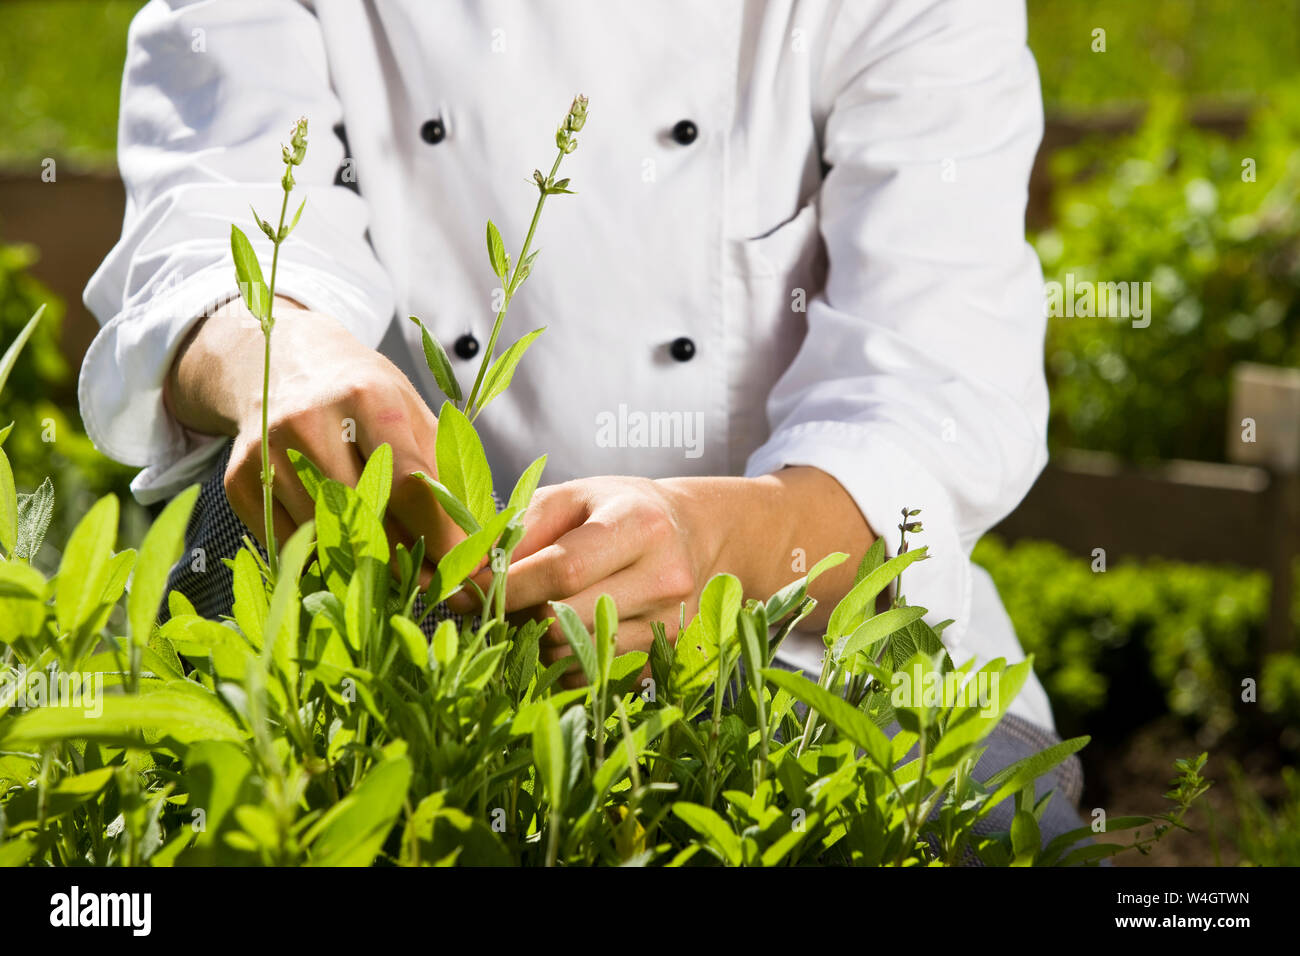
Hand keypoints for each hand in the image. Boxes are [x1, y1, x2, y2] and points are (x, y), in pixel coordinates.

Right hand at [165, 296, 462, 570]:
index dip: (439, 534)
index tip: (462, 568)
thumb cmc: (362, 394)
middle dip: (404, 559)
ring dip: (364, 565)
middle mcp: (312, 420)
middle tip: (430, 581)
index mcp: (368, 396)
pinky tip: (342, 549)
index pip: (410, 484)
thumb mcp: (411, 410)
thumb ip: (441, 470)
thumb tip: (470, 543)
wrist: (285, 362)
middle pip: (367, 517)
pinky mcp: (239, 478)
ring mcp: (269, 450)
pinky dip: (321, 556)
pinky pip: (290, 543)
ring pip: (326, 537)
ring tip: (390, 567)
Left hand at [448, 476, 703, 667]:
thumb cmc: (619, 509)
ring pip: (572, 653)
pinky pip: (589, 676)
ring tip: (535, 610)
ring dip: (536, 640)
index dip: (507, 586)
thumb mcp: (571, 497)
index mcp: (640, 526)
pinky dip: (562, 660)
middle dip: (517, 614)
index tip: (464, 590)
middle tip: (499, 601)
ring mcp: (668, 624)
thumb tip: (467, 577)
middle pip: (563, 619)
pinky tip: (564, 631)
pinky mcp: (662, 657)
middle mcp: (663, 578)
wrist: (692, 534)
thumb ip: (519, 530)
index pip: (563, 570)